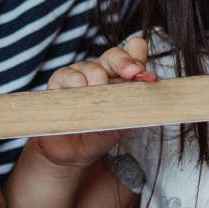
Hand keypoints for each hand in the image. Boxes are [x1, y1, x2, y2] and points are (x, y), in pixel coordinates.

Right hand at [29, 37, 155, 168]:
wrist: (74, 152)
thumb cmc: (100, 132)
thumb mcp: (123, 119)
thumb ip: (136, 99)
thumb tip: (150, 83)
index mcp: (119, 77)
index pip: (132, 56)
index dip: (137, 57)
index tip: (143, 70)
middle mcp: (100, 70)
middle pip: (114, 55)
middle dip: (125, 62)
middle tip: (132, 73)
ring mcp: (79, 73)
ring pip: (92, 67)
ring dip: (98, 80)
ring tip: (98, 97)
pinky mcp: (58, 80)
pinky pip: (68, 75)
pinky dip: (77, 83)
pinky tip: (81, 93)